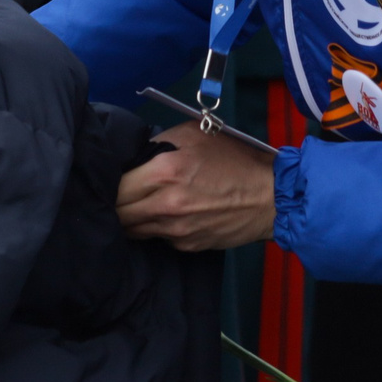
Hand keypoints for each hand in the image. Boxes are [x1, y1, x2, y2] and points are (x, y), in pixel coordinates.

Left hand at [116, 121, 277, 249]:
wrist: (270, 197)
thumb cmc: (234, 159)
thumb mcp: (195, 134)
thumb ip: (160, 142)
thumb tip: (136, 156)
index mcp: (164, 172)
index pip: (116, 185)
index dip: (110, 182)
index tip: (111, 178)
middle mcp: (164, 205)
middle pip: (118, 213)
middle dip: (115, 204)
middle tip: (120, 194)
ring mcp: (175, 230)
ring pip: (133, 230)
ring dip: (131, 218)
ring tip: (139, 205)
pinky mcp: (186, 246)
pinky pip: (158, 237)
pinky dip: (156, 228)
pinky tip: (167, 216)